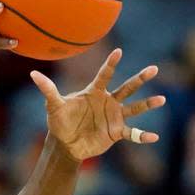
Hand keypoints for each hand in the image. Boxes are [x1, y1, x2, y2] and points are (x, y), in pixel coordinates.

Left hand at [31, 49, 165, 161]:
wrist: (66, 143)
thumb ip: (48, 90)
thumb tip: (33, 73)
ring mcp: (114, 116)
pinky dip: (142, 136)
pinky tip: (154, 137)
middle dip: (140, 79)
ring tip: (161, 99)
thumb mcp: (53, 106)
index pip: (104, 75)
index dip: (111, 64)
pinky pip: (133, 133)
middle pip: (127, 87)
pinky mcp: (116, 132)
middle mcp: (108, 101)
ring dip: (147, 104)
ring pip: (134, 108)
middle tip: (154, 68)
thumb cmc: (60, 122)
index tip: (118, 51)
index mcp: (94, 92)